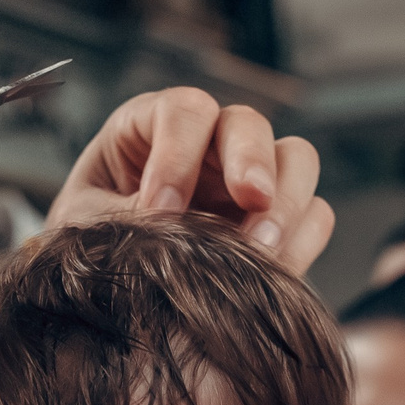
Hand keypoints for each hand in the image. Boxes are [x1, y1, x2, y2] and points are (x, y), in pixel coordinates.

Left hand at [48, 87, 333, 274]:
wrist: (108, 294)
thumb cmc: (89, 243)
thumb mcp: (88, 226)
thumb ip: (127, 216)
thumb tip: (173, 223)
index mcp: (154, 126)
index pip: (184, 110)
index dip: (178, 154)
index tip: (161, 209)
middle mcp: (210, 144)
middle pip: (250, 124)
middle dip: (252, 161)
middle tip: (249, 201)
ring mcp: (249, 181)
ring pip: (297, 160)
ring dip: (287, 202)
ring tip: (259, 250)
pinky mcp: (279, 223)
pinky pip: (315, 217)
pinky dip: (302, 243)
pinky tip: (270, 274)